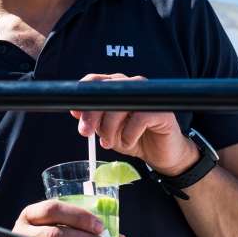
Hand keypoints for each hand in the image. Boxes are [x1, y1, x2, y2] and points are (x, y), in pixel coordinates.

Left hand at [70, 73, 197, 174]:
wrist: (160, 154)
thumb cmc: (134, 137)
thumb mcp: (108, 130)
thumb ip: (94, 120)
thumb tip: (76, 111)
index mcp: (119, 88)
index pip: (96, 81)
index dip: (84, 97)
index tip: (76, 115)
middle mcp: (133, 86)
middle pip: (106, 93)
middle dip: (92, 115)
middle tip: (87, 133)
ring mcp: (148, 97)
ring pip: (120, 106)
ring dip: (109, 128)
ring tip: (109, 142)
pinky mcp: (161, 111)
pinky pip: (138, 119)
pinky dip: (128, 134)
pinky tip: (129, 142)